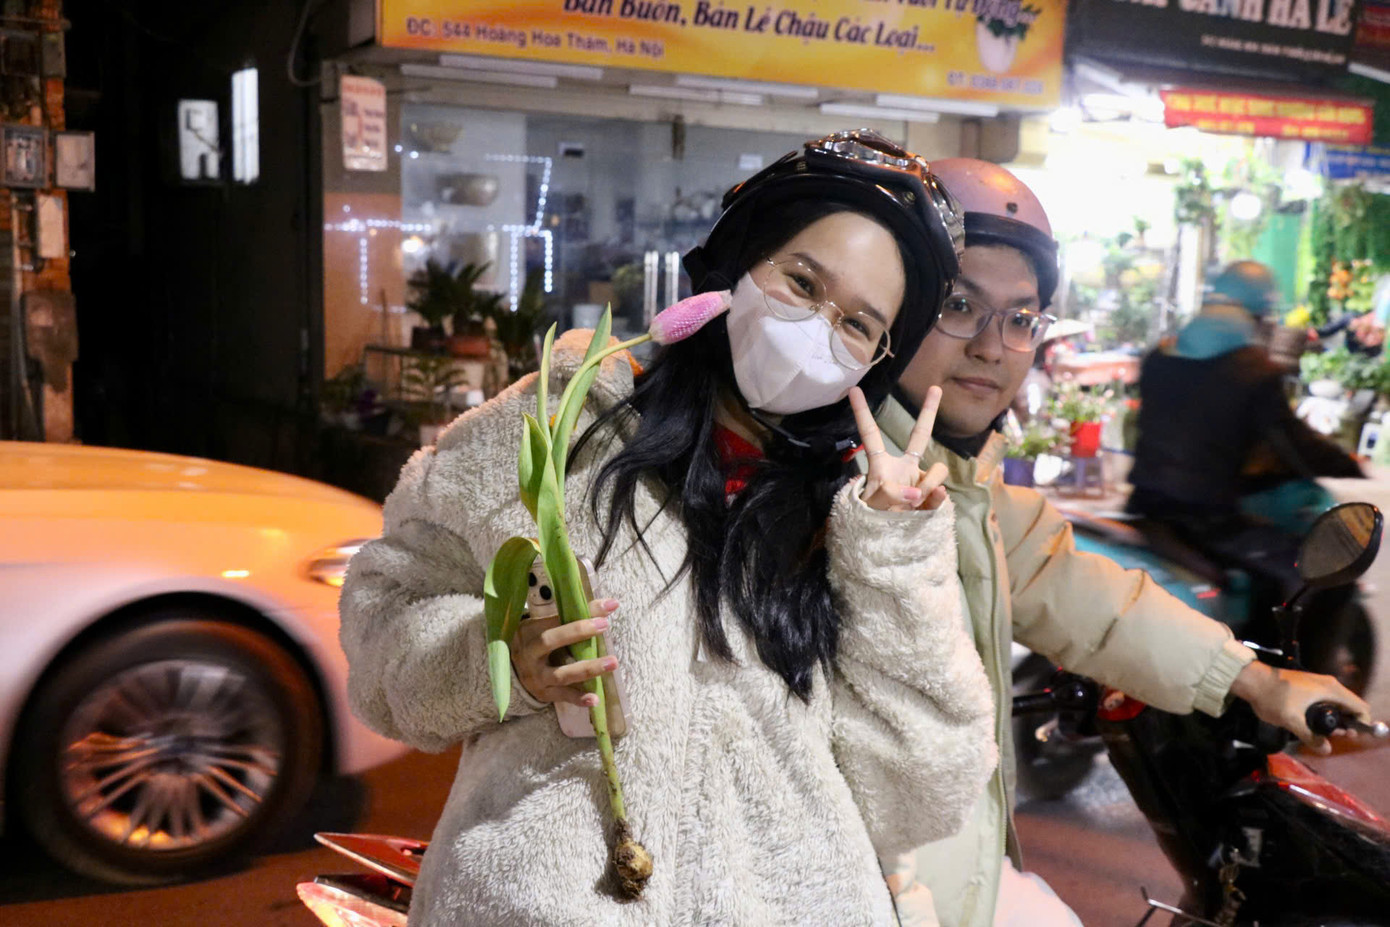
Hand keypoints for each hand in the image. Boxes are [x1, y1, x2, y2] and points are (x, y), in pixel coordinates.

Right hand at [511, 598, 619, 708]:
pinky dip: (578, 698)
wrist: (511, 670)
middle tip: (604, 625)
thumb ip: (571, 615)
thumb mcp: (546, 626)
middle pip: (551, 641)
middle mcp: (530, 653)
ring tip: (613, 663)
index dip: (581, 612)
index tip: (607, 606)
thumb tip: (610, 603)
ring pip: (562, 673)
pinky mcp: (543, 693)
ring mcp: (536, 676)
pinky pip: (563, 696)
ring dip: (588, 668)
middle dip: (578, 632)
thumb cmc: (535, 641)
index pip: (556, 618)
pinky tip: (595, 699)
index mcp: (530, 630)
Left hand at [849, 385, 948, 511]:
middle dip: (929, 412)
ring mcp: (921, 480)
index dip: (862, 412)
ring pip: (937, 471)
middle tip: (935, 387)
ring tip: (911, 504)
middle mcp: (904, 467)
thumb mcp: (872, 507)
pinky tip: (924, 508)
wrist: (887, 542)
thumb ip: (891, 495)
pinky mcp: (933, 495)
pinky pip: (941, 492)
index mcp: (881, 464)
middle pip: (919, 435)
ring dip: (927, 486)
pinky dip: (935, 500)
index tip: (853, 389)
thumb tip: (917, 491)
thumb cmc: (871, 519)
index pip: (871, 435)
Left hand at [1230, 661, 1371, 753]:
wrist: (1252, 679)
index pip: (1360, 707)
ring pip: (1338, 703)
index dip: (1361, 724)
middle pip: (1351, 706)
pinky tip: (1313, 723)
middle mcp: (1329, 684)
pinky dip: (1326, 711)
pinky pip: (1327, 700)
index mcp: (1330, 690)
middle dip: (1347, 723)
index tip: (1348, 736)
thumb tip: (1326, 750)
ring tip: (1323, 732)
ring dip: (1335, 718)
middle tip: (1334, 736)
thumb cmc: (1272, 697)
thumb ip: (1310, 736)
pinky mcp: (1309, 685)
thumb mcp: (1291, 720)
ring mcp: (1319, 683)